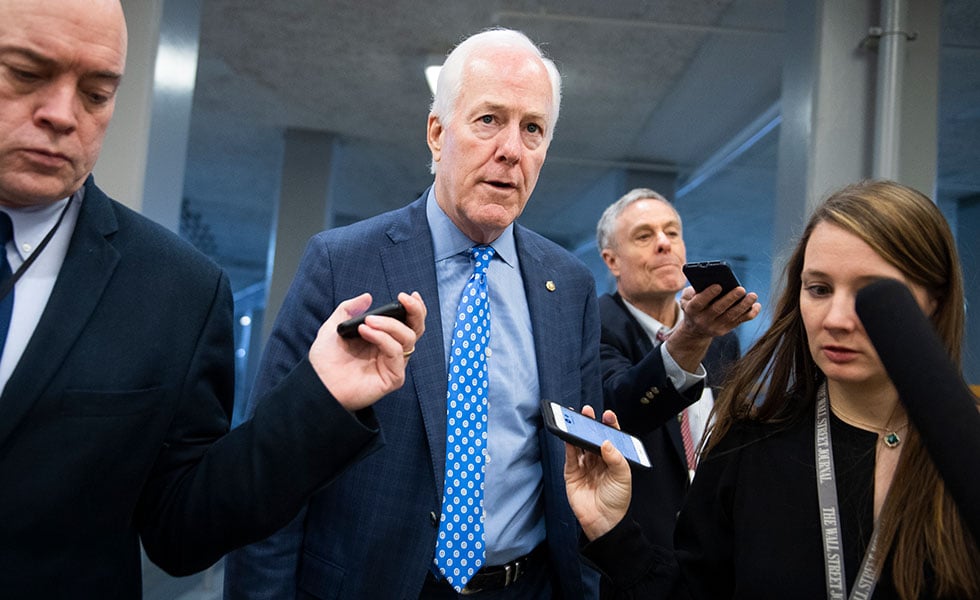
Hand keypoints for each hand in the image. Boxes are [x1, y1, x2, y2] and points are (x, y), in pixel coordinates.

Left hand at [309, 291, 425, 410]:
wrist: (318, 381)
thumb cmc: (326, 359)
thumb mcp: (334, 326)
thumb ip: (349, 309)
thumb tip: (367, 297)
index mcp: (383, 338)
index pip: (407, 322)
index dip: (414, 308)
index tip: (407, 295)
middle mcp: (392, 350)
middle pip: (416, 329)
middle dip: (415, 311)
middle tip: (402, 299)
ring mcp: (394, 364)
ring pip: (408, 338)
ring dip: (389, 324)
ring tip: (367, 322)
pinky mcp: (393, 378)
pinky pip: (396, 352)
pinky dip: (383, 338)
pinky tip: (365, 332)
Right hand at [564, 405, 631, 540]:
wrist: (603, 521)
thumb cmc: (617, 501)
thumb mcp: (623, 477)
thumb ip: (616, 458)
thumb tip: (607, 442)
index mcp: (614, 460)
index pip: (611, 438)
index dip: (609, 425)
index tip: (607, 415)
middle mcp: (599, 460)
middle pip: (593, 437)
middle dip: (590, 423)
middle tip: (588, 411)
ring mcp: (585, 466)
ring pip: (580, 444)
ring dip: (577, 431)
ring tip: (576, 417)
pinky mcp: (572, 473)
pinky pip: (570, 455)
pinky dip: (568, 444)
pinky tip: (569, 436)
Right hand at [667, 285, 760, 370]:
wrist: (695, 328)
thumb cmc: (694, 304)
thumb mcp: (687, 297)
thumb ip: (694, 290)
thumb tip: (710, 281)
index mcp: (691, 310)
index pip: (698, 303)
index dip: (708, 294)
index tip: (718, 285)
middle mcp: (702, 320)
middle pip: (718, 309)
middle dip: (730, 299)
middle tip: (741, 289)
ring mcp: (714, 327)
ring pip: (731, 316)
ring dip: (743, 305)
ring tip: (753, 295)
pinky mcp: (725, 330)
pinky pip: (740, 321)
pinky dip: (750, 313)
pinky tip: (756, 305)